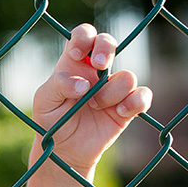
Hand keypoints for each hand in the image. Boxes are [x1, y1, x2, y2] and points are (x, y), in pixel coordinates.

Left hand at [31, 24, 151, 172]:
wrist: (64, 151)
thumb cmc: (51, 121)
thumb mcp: (44, 101)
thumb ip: (58, 85)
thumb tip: (84, 84)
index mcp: (73, 63)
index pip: (84, 35)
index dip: (84, 37)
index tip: (78, 54)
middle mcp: (95, 72)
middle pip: (108, 42)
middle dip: (106, 48)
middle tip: (100, 66)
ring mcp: (113, 89)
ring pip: (127, 76)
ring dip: (111, 92)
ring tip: (95, 106)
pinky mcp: (127, 108)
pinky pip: (143, 96)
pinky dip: (135, 102)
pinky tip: (118, 112)